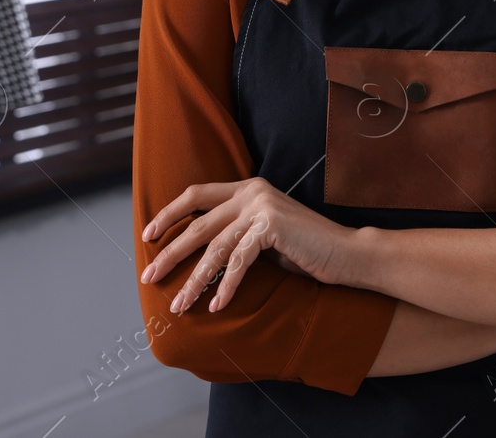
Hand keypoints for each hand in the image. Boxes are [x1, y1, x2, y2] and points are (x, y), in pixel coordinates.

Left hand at [139, 177, 351, 313]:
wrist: (347, 253)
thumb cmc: (305, 250)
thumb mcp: (264, 236)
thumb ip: (237, 235)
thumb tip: (200, 254)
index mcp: (246, 188)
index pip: (196, 195)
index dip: (169, 214)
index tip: (148, 236)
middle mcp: (251, 192)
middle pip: (198, 224)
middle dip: (170, 253)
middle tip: (150, 276)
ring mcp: (261, 207)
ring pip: (215, 247)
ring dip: (195, 280)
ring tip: (180, 304)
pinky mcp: (272, 227)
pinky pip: (240, 261)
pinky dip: (227, 286)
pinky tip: (216, 306)